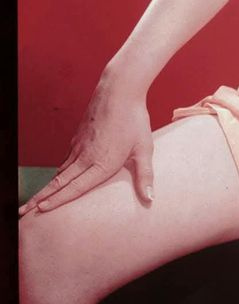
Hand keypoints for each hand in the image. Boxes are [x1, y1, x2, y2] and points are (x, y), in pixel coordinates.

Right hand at [18, 78, 154, 214]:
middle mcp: (85, 157)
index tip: (41, 211)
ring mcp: (79, 145)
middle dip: (40, 199)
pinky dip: (59, 172)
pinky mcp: (78, 136)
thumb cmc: (134, 119)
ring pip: (60, 171)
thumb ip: (145, 176)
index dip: (58, 200)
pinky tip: (59, 177)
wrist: (119, 90)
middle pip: (59, 182)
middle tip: (23, 213)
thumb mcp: (144, 149)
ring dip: (47, 187)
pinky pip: (66, 158)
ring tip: (36, 201)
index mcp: (101, 163)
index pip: (75, 187)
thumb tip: (150, 200)